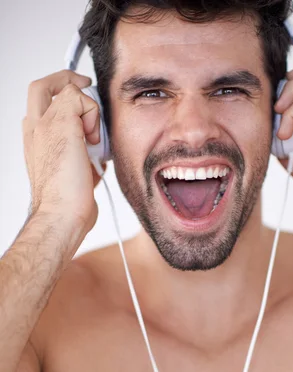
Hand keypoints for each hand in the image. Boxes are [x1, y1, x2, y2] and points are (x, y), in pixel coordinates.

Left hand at [22, 69, 105, 234]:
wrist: (65, 215)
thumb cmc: (61, 182)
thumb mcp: (64, 125)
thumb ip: (72, 101)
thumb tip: (84, 102)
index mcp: (37, 123)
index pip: (47, 87)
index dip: (68, 80)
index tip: (86, 84)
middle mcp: (44, 136)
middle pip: (57, 102)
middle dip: (78, 100)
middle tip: (93, 105)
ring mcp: (58, 153)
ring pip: (77, 127)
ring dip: (92, 130)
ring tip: (96, 142)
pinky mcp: (72, 169)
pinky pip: (87, 151)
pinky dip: (97, 152)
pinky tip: (100, 161)